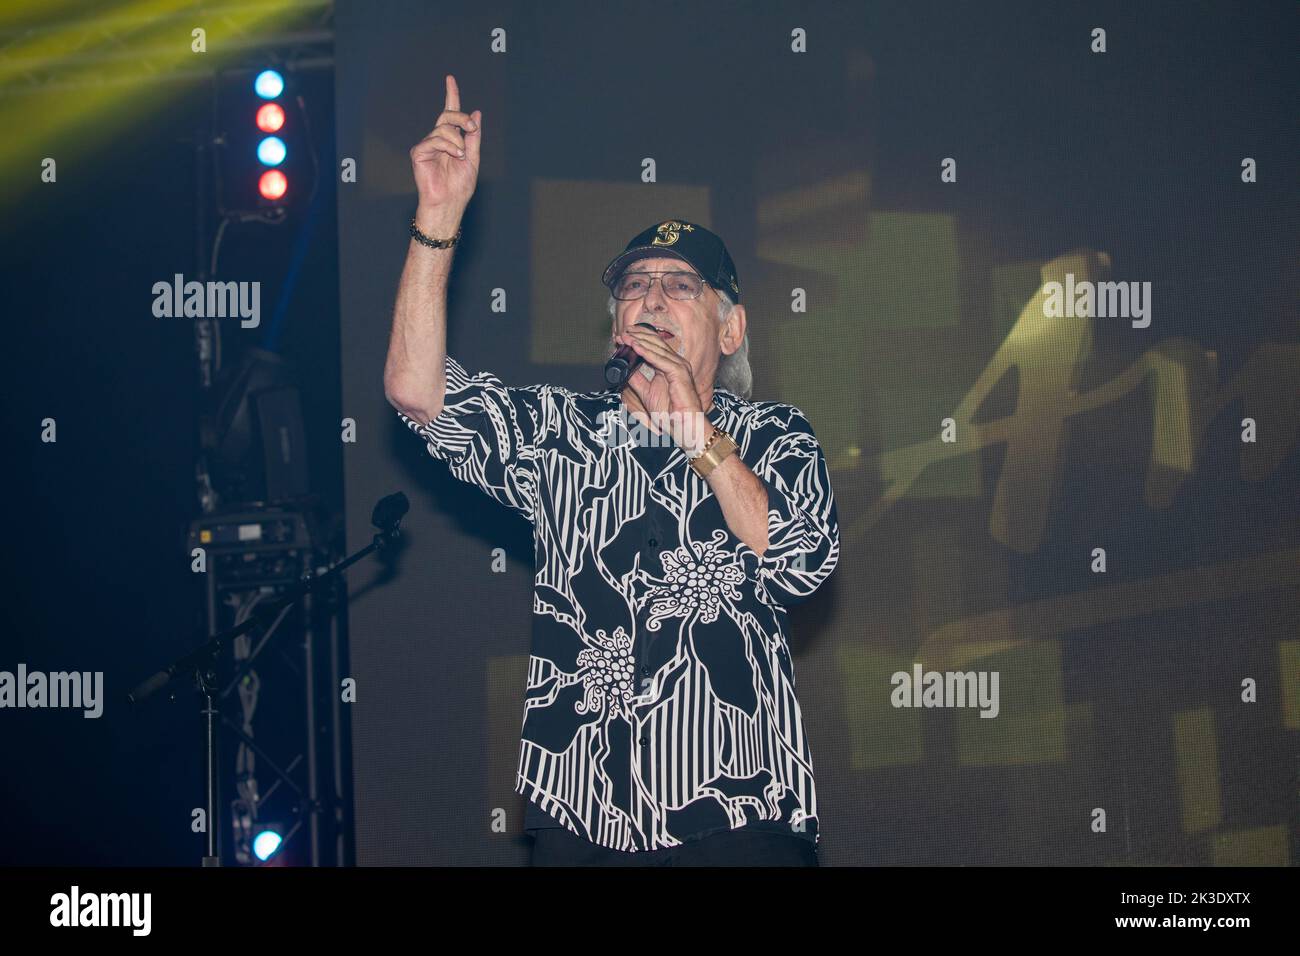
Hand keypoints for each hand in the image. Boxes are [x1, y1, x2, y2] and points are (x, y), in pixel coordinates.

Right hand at [409, 74, 480, 218]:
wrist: (449, 203)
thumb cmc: (460, 186)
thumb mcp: (473, 158)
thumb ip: (474, 136)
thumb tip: (476, 113)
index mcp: (451, 140)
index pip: (450, 113)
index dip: (451, 95)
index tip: (450, 79)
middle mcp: (437, 139)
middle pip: (447, 116)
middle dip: (461, 118)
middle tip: (472, 127)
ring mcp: (427, 145)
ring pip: (442, 128)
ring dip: (457, 140)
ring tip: (461, 155)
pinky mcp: (418, 153)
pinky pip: (434, 140)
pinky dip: (448, 146)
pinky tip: (455, 156)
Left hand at [614, 326, 711, 454]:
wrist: (683, 427)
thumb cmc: (670, 414)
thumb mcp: (646, 393)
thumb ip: (637, 380)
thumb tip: (625, 370)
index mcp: (670, 366)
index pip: (653, 347)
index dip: (637, 339)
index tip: (622, 338)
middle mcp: (676, 363)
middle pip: (655, 343)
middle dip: (637, 336)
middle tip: (621, 333)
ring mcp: (679, 366)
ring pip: (657, 349)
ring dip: (639, 341)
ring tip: (625, 336)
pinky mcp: (679, 373)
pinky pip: (660, 360)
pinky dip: (647, 352)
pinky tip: (635, 347)